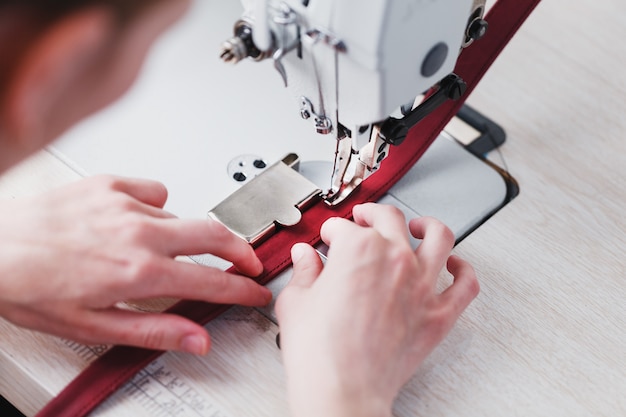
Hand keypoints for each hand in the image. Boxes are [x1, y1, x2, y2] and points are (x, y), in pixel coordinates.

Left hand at [0, 175, 270, 353]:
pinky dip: (157, 206)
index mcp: (140, 271)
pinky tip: (142, 218)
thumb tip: (196, 338)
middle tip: (249, 261)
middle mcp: (139, 232)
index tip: (257, 291)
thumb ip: (154, 330)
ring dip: (189, 236)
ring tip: (171, 251)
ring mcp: (126, 203)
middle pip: (215, 234)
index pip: (212, 280)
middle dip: (242, 250)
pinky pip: (153, 190)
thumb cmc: (27, 287)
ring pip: (182, 216)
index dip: (242, 289)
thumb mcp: (92, 326)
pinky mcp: (109, 184)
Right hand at [275, 203, 478, 416]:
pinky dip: (464, 270)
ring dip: (427, 225)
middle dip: (371, 214)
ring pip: (438, 237)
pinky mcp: (438, 314)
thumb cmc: (320, 352)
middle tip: (362, 219)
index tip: (328, 239)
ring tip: (418, 226)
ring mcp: (422, 285)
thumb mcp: (296, 302)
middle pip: (389, 219)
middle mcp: (395, 259)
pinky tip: (455, 264)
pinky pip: (465, 285)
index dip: (331, 232)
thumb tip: (304, 258)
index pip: (343, 228)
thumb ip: (303, 271)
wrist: (342, 391)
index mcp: (358, 250)